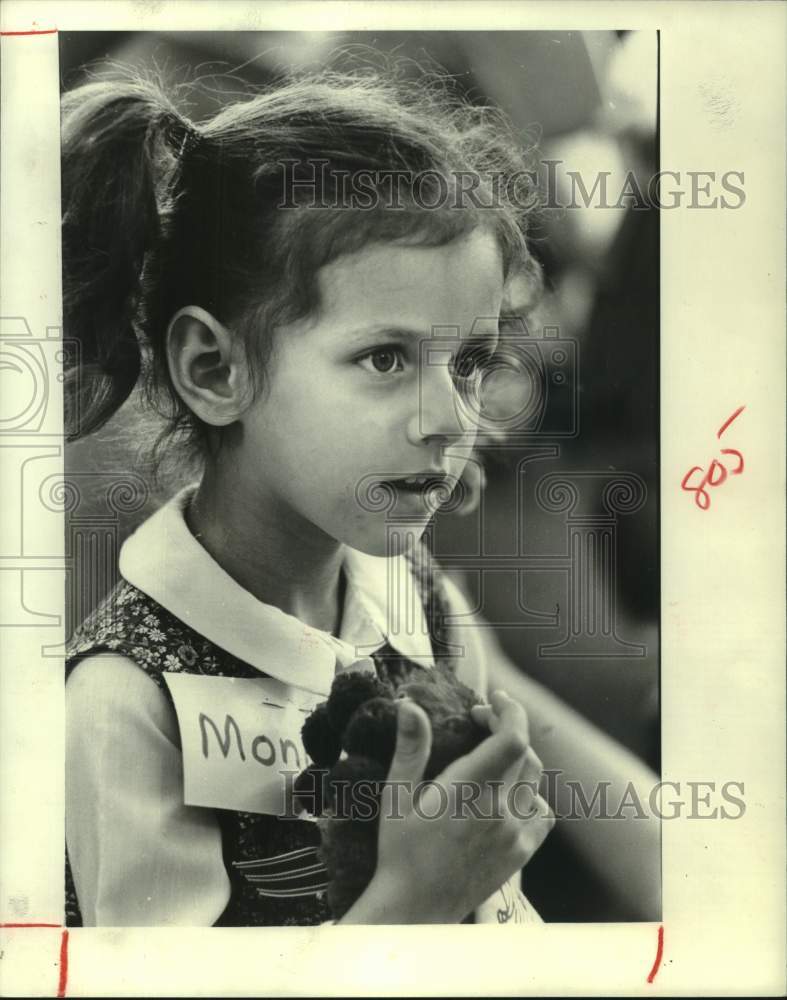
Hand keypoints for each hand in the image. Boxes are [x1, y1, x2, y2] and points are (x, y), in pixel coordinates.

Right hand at [339, 689, 553, 923]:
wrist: (414, 910)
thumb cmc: (399, 852)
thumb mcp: (396, 796)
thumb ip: (409, 749)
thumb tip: (409, 705)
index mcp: (469, 792)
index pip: (512, 739)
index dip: (509, 711)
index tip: (492, 699)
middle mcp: (499, 811)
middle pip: (525, 752)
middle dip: (504, 727)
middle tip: (479, 722)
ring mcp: (515, 834)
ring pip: (535, 779)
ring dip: (518, 758)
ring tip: (492, 755)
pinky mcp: (521, 854)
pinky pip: (542, 812)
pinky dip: (530, 794)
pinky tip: (506, 794)